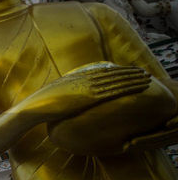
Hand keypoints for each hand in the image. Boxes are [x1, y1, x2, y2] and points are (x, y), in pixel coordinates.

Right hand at [30, 63, 150, 119]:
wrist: (33, 108)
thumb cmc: (40, 106)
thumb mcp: (53, 96)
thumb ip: (64, 94)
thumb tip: (67, 98)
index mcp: (75, 78)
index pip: (101, 72)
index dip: (116, 71)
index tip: (126, 71)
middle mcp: (84, 80)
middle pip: (112, 74)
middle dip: (129, 73)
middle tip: (143, 72)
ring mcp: (87, 88)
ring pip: (116, 81)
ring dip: (133, 79)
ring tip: (146, 78)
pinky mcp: (89, 97)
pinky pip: (113, 91)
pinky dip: (128, 88)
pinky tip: (138, 88)